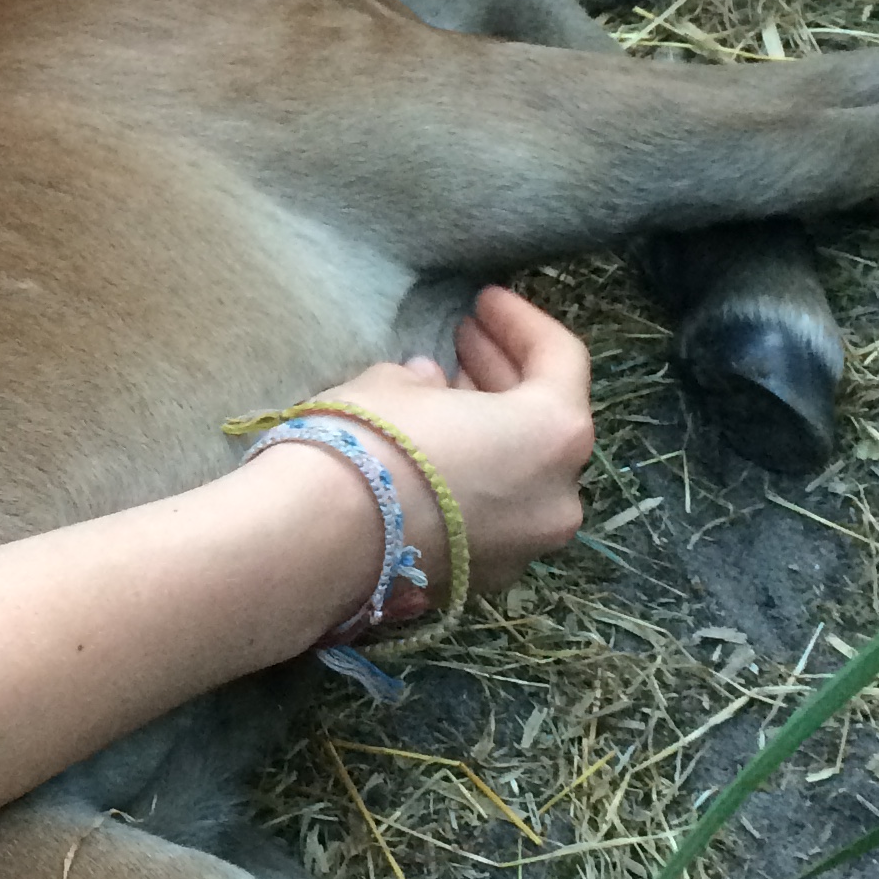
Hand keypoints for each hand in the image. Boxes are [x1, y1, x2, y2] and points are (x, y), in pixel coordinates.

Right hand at [308, 285, 591, 614]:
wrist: (319, 539)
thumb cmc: (370, 439)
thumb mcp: (393, 384)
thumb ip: (427, 380)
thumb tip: (432, 385)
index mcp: (553, 433)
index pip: (560, 358)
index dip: (519, 320)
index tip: (483, 299)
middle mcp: (558, 496)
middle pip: (546, 422)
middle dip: (504, 374)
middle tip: (463, 339)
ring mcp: (526, 546)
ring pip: (521, 474)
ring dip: (490, 430)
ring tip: (441, 393)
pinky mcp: (485, 579)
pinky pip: (492, 515)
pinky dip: (473, 480)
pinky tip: (430, 455)